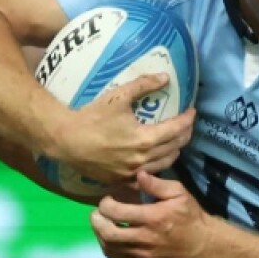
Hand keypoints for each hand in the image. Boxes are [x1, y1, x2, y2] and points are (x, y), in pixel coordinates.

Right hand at [47, 74, 194, 184]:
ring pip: (164, 164)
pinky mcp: (121, 180)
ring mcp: (132, 173)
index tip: (192, 112)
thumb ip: (143, 85)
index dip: (187, 120)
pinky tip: (155, 160)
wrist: (66, 140)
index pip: (176, 130)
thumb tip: (165, 77)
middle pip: (174, 148)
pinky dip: (156, 168)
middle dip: (184, 135)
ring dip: (173, 151)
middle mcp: (143, 160)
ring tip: (174, 141)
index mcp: (145, 139)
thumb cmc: (91, 117)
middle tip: (185, 125)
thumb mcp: (117, 97)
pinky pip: (147, 177)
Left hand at [91, 172, 212, 257]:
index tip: (108, 199)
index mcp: (153, 218)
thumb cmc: (190, 216)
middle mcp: (145, 238)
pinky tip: (111, 236)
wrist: (203, 245)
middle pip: (108, 233)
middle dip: (96, 220)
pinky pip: (117, 257)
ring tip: (101, 223)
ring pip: (109, 247)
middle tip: (97, 212)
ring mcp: (142, 254)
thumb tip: (138, 174)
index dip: (105, 204)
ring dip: (99, 233)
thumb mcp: (179, 193)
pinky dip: (108, 246)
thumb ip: (157, 184)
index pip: (116, 213)